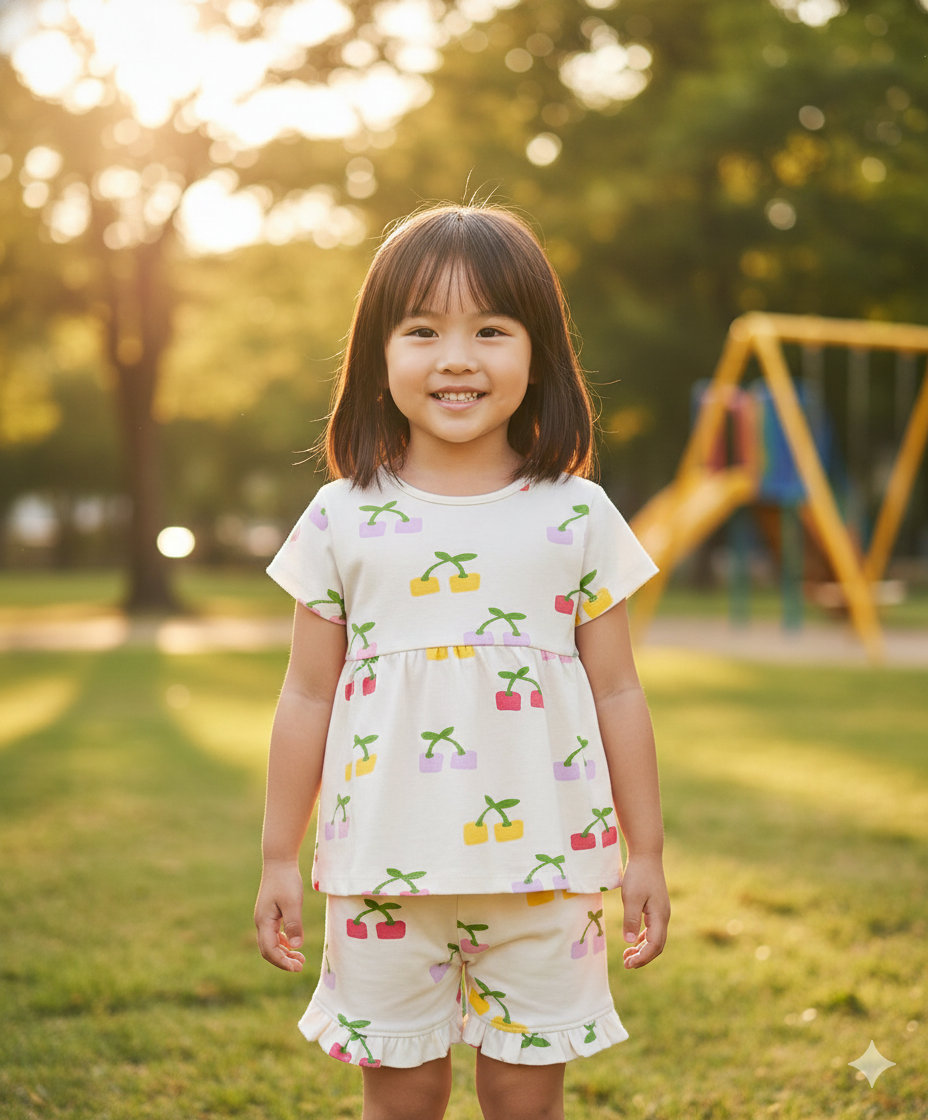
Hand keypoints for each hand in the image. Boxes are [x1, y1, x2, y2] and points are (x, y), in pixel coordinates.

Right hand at [254, 860, 305, 971]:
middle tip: (300, 966)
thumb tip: (297, 946)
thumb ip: (294, 924)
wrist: (279, 861)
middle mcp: (261, 922)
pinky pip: (274, 934)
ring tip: (300, 959)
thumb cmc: (286, 881)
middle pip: (268, 950)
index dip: (282, 962)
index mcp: (264, 922)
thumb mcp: (293, 903)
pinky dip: (283, 943)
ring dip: (284, 953)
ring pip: (271, 943)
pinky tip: (293, 944)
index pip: (269, 951)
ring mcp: (264, 918)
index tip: (298, 967)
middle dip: (283, 961)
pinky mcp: (270, 913)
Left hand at [620, 853, 669, 968]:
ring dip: (643, 950)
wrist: (647, 855)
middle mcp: (664, 917)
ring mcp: (661, 912)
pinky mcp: (657, 907)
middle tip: (626, 964)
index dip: (642, 958)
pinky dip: (644, 939)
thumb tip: (629, 942)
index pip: (654, 945)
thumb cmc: (638, 875)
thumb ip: (631, 919)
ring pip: (655, 938)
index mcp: (660, 916)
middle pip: (657, 946)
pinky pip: (653, 930)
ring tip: (627, 957)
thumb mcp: (631, 897)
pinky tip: (634, 941)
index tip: (628, 963)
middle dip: (643, 958)